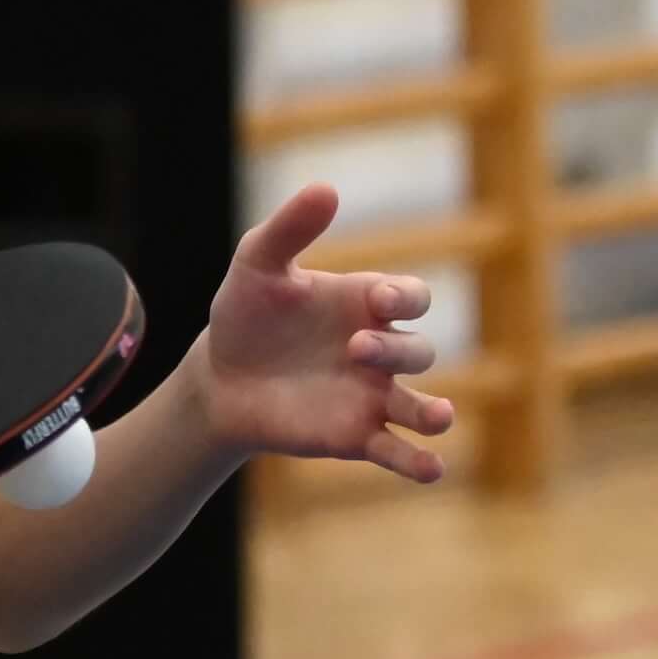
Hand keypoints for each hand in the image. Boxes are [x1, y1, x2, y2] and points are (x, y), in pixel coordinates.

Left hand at [194, 183, 454, 484]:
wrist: (218, 379)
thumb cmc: (244, 314)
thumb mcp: (258, 264)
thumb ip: (290, 228)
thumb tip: (327, 188)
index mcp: (365, 304)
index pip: (412, 298)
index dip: (405, 298)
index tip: (377, 301)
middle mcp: (378, 351)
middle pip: (419, 350)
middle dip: (397, 349)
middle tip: (356, 348)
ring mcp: (371, 397)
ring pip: (420, 405)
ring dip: (434, 413)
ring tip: (438, 418)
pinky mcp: (356, 437)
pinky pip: (398, 452)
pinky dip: (417, 463)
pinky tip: (431, 470)